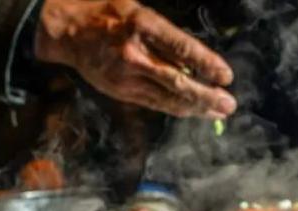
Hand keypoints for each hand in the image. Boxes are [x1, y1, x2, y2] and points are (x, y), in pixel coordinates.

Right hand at [35, 0, 236, 118]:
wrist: (68, 30)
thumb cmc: (108, 13)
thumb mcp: (139, 10)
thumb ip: (166, 35)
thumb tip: (196, 63)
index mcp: (142, 25)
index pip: (182, 49)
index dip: (207, 65)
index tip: (226, 76)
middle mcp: (134, 54)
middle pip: (178, 81)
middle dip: (206, 95)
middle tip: (229, 104)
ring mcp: (126, 77)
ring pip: (168, 98)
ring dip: (196, 107)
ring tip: (218, 112)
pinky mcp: (121, 92)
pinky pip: (155, 103)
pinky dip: (177, 108)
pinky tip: (194, 111)